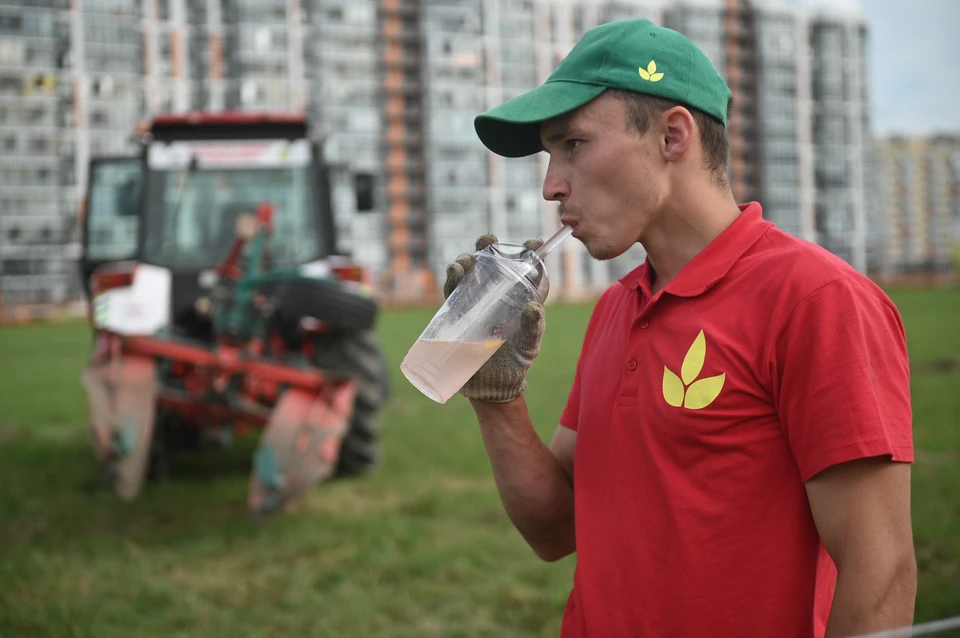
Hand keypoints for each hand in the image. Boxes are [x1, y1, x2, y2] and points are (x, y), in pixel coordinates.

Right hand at [443, 234, 545, 402]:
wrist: (491, 387)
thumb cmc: (516, 363)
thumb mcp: (529, 345)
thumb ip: (533, 327)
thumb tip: (532, 307)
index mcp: (518, 298)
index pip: (523, 269)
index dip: (527, 252)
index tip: (533, 243)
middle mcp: (496, 296)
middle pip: (492, 264)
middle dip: (488, 248)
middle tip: (488, 240)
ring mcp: (476, 303)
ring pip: (469, 274)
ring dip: (466, 261)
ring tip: (466, 260)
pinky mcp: (458, 314)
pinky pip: (453, 292)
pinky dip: (453, 278)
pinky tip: (455, 271)